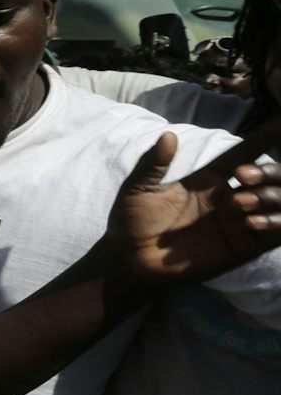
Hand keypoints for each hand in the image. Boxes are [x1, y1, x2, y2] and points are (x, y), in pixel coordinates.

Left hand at [105, 129, 280, 281]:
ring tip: (241, 202)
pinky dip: (274, 223)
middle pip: (270, 176)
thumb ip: (154, 164)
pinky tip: (250, 221)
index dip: (263, 136)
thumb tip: (168, 135)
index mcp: (210, 179)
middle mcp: (230, 197)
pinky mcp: (244, 247)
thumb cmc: (132, 221)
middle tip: (244, 175)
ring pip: (280, 201)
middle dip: (267, 170)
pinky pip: (275, 233)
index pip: (244, 153)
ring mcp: (239, 221)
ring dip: (272, 196)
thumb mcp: (138, 189)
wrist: (130, 259)